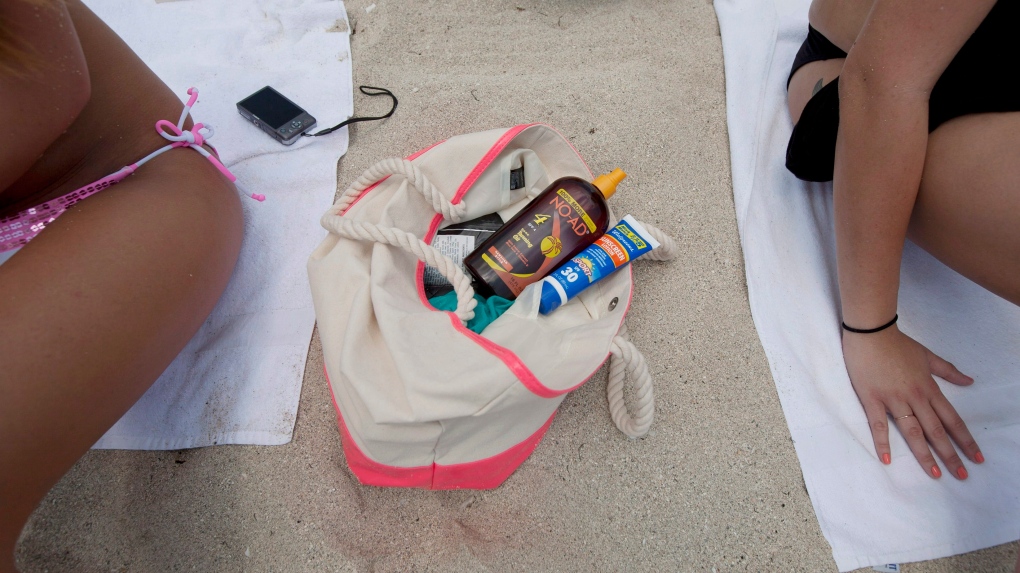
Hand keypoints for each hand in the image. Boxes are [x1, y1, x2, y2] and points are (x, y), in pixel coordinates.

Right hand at [842, 325, 982, 478]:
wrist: (871, 332)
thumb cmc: (898, 343)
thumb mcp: (927, 356)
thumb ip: (948, 371)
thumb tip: (970, 382)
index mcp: (929, 388)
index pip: (952, 419)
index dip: (965, 439)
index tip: (976, 457)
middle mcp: (916, 397)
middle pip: (937, 430)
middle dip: (950, 454)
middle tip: (962, 475)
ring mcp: (894, 399)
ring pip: (913, 431)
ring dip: (925, 455)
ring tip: (935, 474)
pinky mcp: (872, 398)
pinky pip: (878, 424)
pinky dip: (883, 442)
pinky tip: (886, 460)